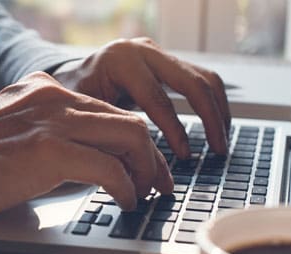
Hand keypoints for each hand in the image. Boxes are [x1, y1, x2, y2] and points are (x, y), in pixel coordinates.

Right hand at [0, 72, 171, 221]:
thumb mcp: (13, 132)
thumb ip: (49, 133)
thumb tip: (88, 159)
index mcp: (44, 90)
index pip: (108, 110)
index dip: (134, 141)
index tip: (145, 165)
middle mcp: (53, 97)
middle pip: (128, 120)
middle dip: (152, 156)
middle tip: (159, 183)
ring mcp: (52, 120)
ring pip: (129, 136)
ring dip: (146, 170)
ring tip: (145, 194)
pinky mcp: (48, 150)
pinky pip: (108, 166)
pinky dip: (126, 186)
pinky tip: (124, 200)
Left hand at [52, 37, 231, 157]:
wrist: (70, 77)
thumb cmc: (71, 98)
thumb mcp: (83, 113)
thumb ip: (111, 131)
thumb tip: (140, 165)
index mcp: (120, 61)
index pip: (158, 98)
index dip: (175, 130)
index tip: (185, 156)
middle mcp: (143, 51)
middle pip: (192, 82)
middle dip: (210, 118)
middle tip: (218, 150)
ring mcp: (158, 53)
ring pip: (204, 77)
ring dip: (218, 111)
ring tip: (221, 142)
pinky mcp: (168, 61)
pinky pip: (201, 79)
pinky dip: (213, 103)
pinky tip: (216, 127)